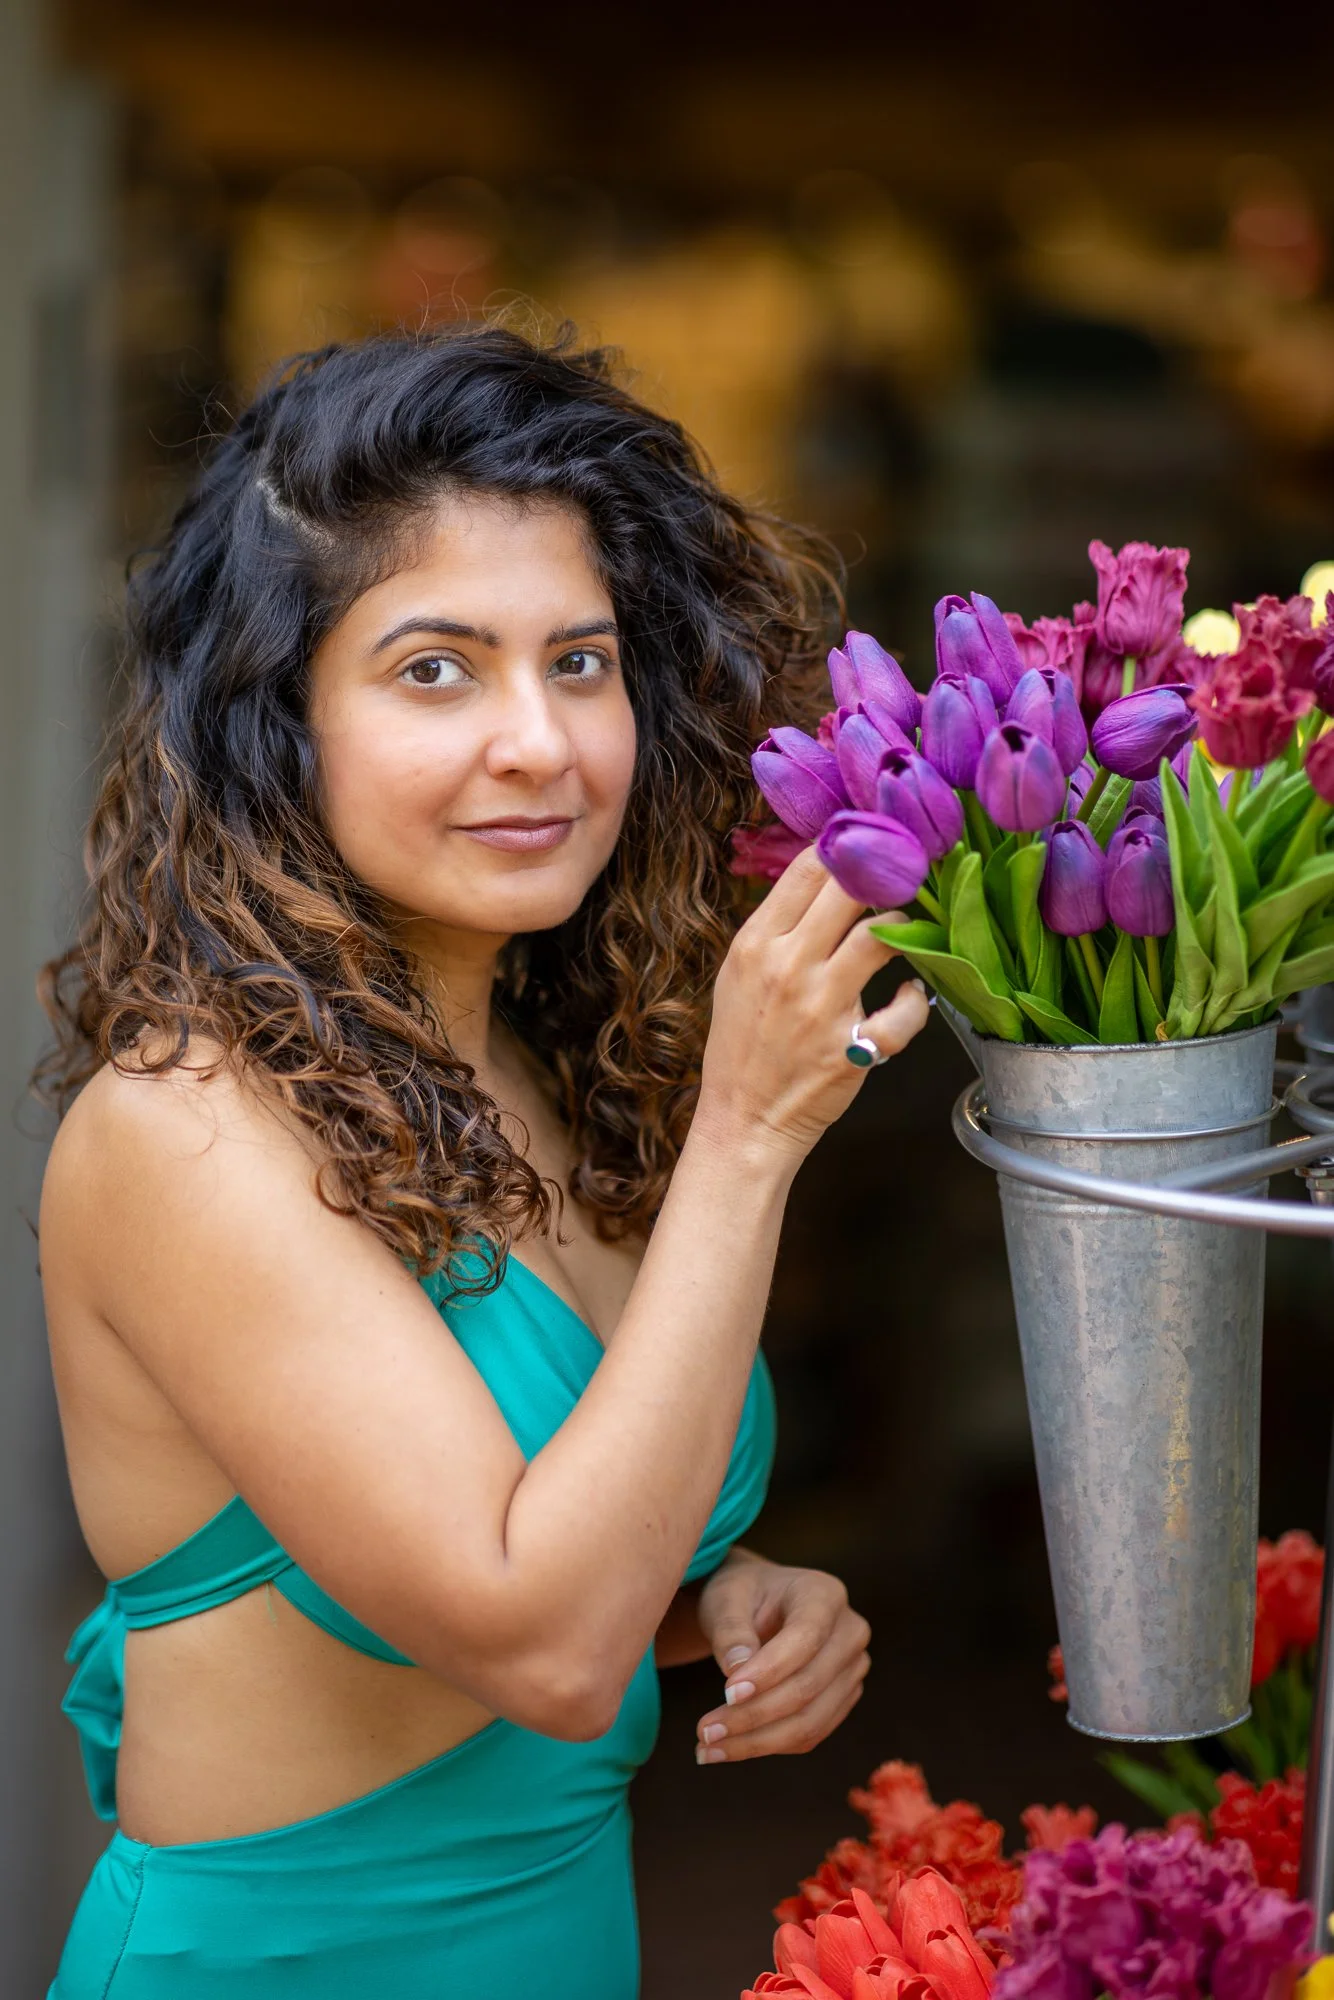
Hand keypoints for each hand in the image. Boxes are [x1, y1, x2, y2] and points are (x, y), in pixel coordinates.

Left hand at [692, 1549, 870, 1764]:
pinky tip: (729, 1748)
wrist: (759, 1605)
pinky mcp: (842, 1699)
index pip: (805, 1638)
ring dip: (757, 1741)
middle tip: (705, 1731)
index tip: (727, 1693)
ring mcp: (851, 1669)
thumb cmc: (742, 1594)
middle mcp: (850, 1632)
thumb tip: (736, 1673)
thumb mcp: (726, 1598)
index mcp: (825, 1594)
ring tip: (708, 1747)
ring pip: (811, 1721)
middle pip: (808, 1686)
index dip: (769, 1671)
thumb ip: (731, 1630)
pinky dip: (768, 1746)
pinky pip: (810, 1734)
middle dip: (754, 1715)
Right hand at [698, 847, 929, 1166]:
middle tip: (904, 874)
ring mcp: (822, 1008)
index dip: (847, 847)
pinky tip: (910, 998)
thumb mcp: (740, 973)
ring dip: (905, 926)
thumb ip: (776, 926)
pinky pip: (906, 1012)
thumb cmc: (744, 1043)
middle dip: (884, 873)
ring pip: (883, 936)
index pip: (807, 868)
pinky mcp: (853, 1048)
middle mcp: (788, 968)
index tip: (869, 846)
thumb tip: (820, 874)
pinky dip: (916, 1001)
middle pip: (849, 888)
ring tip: (907, 930)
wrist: (744, 1120)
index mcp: (756, 944)